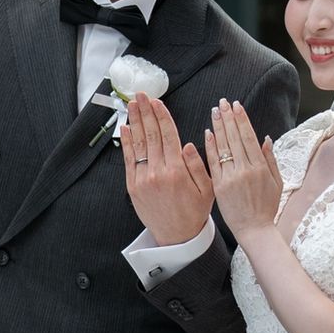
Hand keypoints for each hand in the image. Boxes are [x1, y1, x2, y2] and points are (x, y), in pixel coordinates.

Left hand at [120, 91, 213, 245]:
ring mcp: (143, 179)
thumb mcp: (207, 190)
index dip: (161, 116)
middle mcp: (158, 172)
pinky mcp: (133, 186)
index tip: (157, 101)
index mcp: (177, 171)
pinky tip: (126, 128)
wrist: (177, 237)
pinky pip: (129, 160)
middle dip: (145, 112)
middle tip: (141, 95)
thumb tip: (185, 143)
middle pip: (151, 134)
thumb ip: (197, 165)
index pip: (168, 135)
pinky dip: (127, 142)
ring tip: (132, 104)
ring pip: (138, 144)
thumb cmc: (194, 212)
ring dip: (135, 121)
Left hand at [206, 98, 282, 238]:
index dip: (242, 119)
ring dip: (218, 127)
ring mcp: (231, 178)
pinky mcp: (219, 186)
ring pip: (223, 147)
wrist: (254, 230)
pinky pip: (214, 162)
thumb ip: (271, 160)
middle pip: (235, 137)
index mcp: (261, 167)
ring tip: (215, 111)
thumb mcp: (277, 183)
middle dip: (228, 118)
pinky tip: (208, 132)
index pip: (249, 137)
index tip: (236, 106)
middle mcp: (246, 170)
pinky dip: (211, 146)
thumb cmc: (267, 207)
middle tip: (223, 102)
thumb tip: (265, 139)